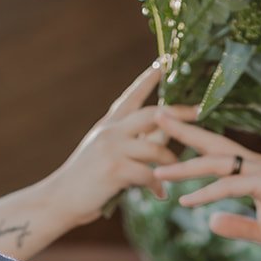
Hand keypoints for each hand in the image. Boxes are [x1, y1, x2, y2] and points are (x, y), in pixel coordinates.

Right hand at [41, 65, 199, 228]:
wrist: (60, 199)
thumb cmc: (88, 180)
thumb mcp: (107, 153)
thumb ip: (131, 143)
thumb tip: (161, 138)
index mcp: (110, 124)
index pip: (133, 95)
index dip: (150, 77)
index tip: (166, 60)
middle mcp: (111, 131)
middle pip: (153, 114)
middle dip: (179, 113)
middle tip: (200, 112)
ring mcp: (112, 148)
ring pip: (156, 148)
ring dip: (172, 162)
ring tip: (180, 173)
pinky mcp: (114, 170)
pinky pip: (149, 175)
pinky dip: (158, 186)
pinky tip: (161, 195)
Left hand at [152, 114, 260, 252]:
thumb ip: (237, 226)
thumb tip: (210, 223)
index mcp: (254, 170)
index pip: (218, 153)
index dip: (194, 144)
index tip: (169, 138)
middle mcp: (255, 164)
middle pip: (212, 144)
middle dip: (182, 131)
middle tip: (155, 119)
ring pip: (215, 164)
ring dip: (184, 167)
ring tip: (158, 170)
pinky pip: (229, 186)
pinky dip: (205, 193)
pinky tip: (185, 202)